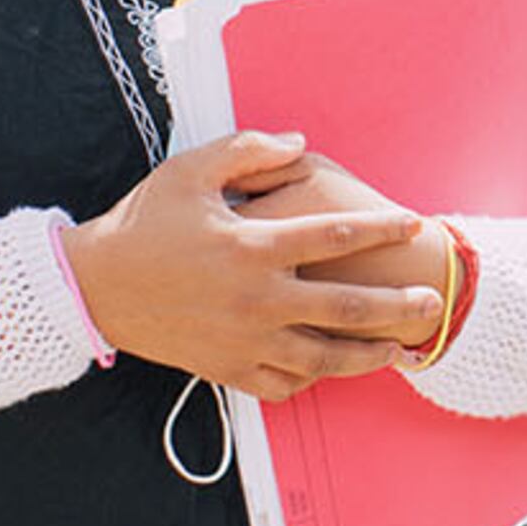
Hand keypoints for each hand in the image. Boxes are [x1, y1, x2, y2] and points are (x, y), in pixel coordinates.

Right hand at [61, 131, 441, 399]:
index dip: (383, 228)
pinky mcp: (225, 368)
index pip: (337, 236)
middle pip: (344, 307)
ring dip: (367, 354)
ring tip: (401, 349)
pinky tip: (331, 369)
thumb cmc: (144, 222)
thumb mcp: (192, 169)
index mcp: (252, 246)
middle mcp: (255, 298)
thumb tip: (301, 141)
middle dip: (397, 306)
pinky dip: (312, 380)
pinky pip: (280, 384)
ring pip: (321, 357)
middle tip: (433, 303)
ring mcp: (242, 340)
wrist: (93, 287)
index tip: (415, 223)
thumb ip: (251, 149)